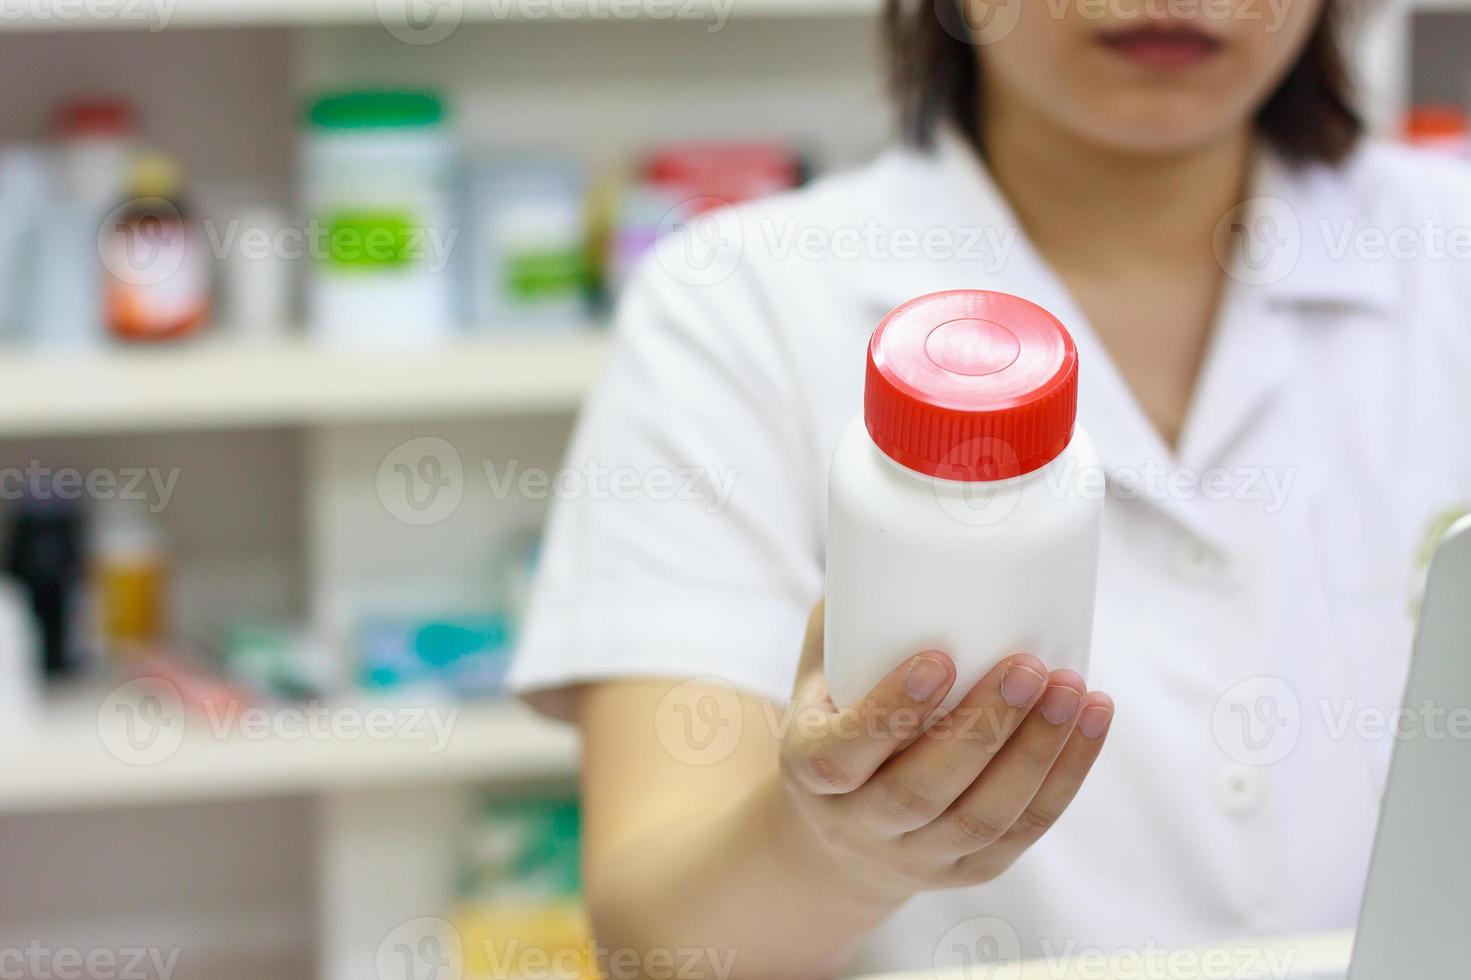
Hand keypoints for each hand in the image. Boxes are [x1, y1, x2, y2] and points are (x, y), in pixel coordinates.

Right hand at [775, 601, 1113, 900]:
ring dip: (1037, 754)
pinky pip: (1023, 832)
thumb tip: (903, 531)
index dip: (893, 710)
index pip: (844, 755)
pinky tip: (1092, 721)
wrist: (838, 829)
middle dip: (984, 728)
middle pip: (923, 791)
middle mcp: (857, 825)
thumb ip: (851, 615)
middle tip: (1029, 664)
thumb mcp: (820, 670)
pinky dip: (1064, 778)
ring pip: (983, 819)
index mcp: (809, 770)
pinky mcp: (967, 872)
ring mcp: (915, 857)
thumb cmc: (837, 716)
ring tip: (1074, 690)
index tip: (940, 656)